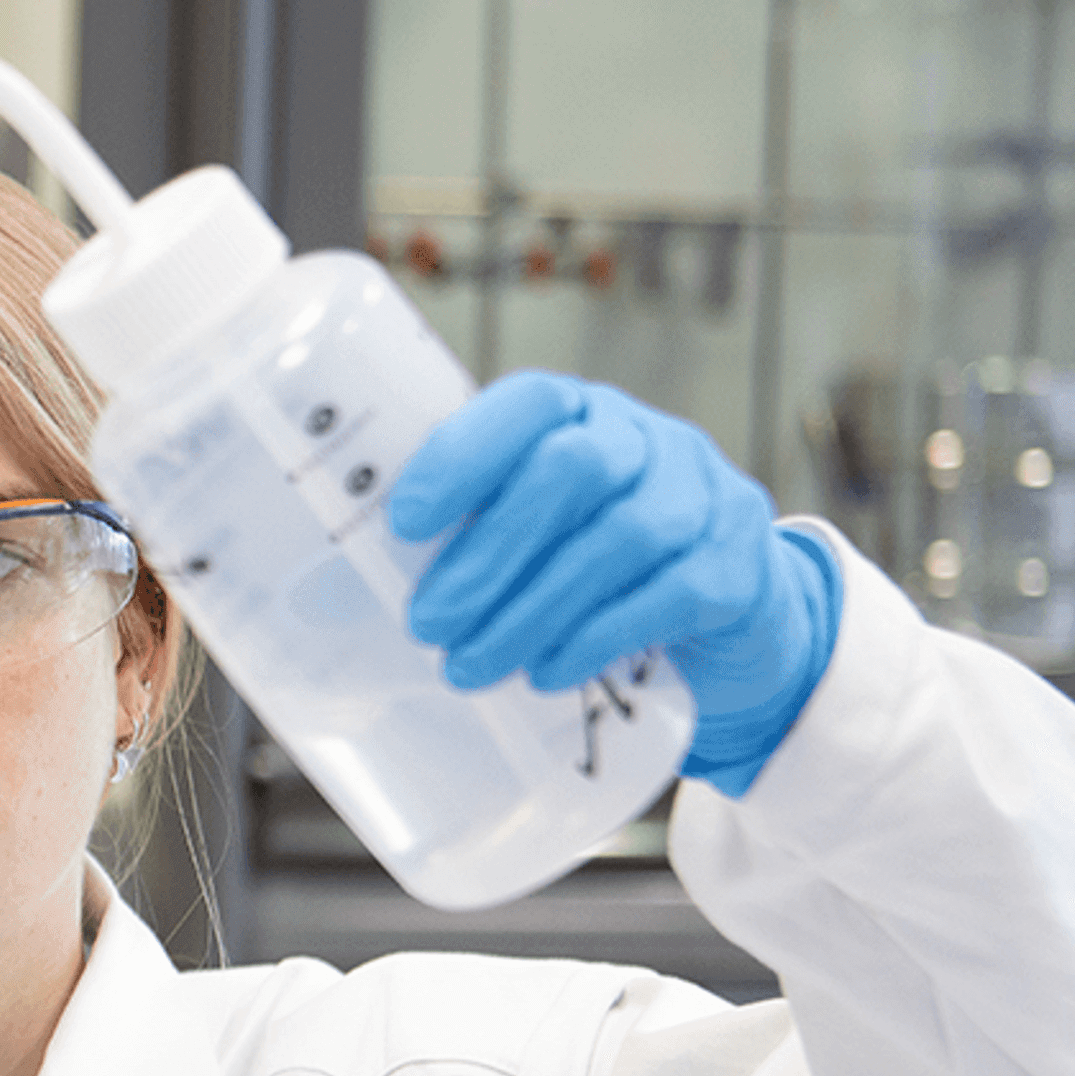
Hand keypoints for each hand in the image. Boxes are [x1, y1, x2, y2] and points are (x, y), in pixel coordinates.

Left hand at [387, 371, 841, 795]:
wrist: (728, 615)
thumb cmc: (594, 564)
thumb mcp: (537, 531)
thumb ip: (466, 537)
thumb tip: (336, 595)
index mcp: (583, 415)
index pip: (529, 403)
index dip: (465, 454)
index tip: (406, 523)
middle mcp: (650, 442)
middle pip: (574, 471)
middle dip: (491, 552)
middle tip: (429, 623)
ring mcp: (706, 499)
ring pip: (621, 540)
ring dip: (532, 609)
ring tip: (471, 665)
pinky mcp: (739, 568)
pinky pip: (671, 595)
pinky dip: (596, 637)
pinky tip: (547, 672)